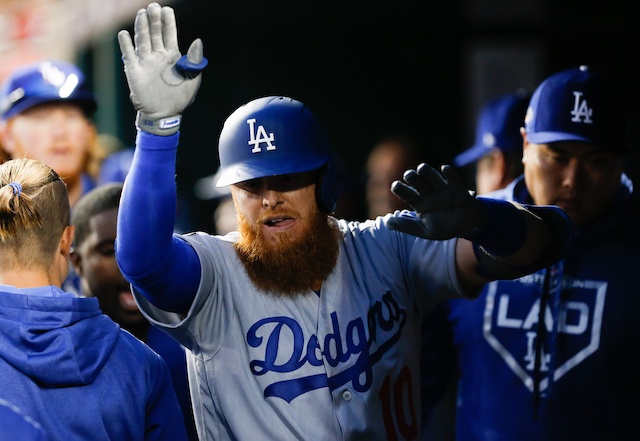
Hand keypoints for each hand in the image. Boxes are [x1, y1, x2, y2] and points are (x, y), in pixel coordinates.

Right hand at [118, 2, 206, 134]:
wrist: (165, 115)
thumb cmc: (180, 99)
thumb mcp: (192, 80)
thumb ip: (195, 61)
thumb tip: (197, 41)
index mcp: (173, 57)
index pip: (170, 35)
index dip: (168, 22)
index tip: (167, 10)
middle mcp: (158, 57)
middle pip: (155, 34)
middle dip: (154, 20)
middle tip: (153, 6)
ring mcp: (145, 63)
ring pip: (143, 41)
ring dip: (141, 27)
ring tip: (141, 14)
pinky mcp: (134, 72)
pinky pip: (129, 56)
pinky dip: (126, 45)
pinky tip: (124, 34)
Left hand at [388, 163, 485, 239]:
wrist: (467, 227)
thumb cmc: (444, 228)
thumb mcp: (425, 231)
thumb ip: (407, 227)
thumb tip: (388, 223)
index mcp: (419, 203)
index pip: (406, 193)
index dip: (399, 188)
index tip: (395, 186)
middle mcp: (429, 193)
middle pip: (416, 180)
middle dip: (411, 176)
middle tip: (409, 176)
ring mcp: (443, 190)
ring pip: (431, 175)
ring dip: (426, 171)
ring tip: (421, 169)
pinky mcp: (459, 190)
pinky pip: (454, 179)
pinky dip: (450, 173)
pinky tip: (444, 169)